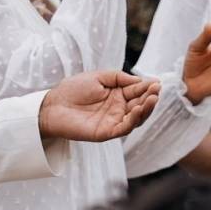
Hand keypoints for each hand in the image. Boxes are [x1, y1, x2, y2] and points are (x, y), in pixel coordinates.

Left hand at [38, 70, 158, 141]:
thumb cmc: (73, 89)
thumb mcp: (99, 76)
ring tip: (152, 99)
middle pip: (140, 105)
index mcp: (118, 95)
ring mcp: (114, 121)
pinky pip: (124, 128)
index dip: (147, 87)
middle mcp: (118, 109)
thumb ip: (120, 78)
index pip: (137, 91)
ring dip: (146, 109)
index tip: (157, 82)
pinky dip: (133, 120)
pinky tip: (138, 109)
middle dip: (150, 98)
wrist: (53, 104)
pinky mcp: (107, 132)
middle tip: (156, 90)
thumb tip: (141, 81)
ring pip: (136, 118)